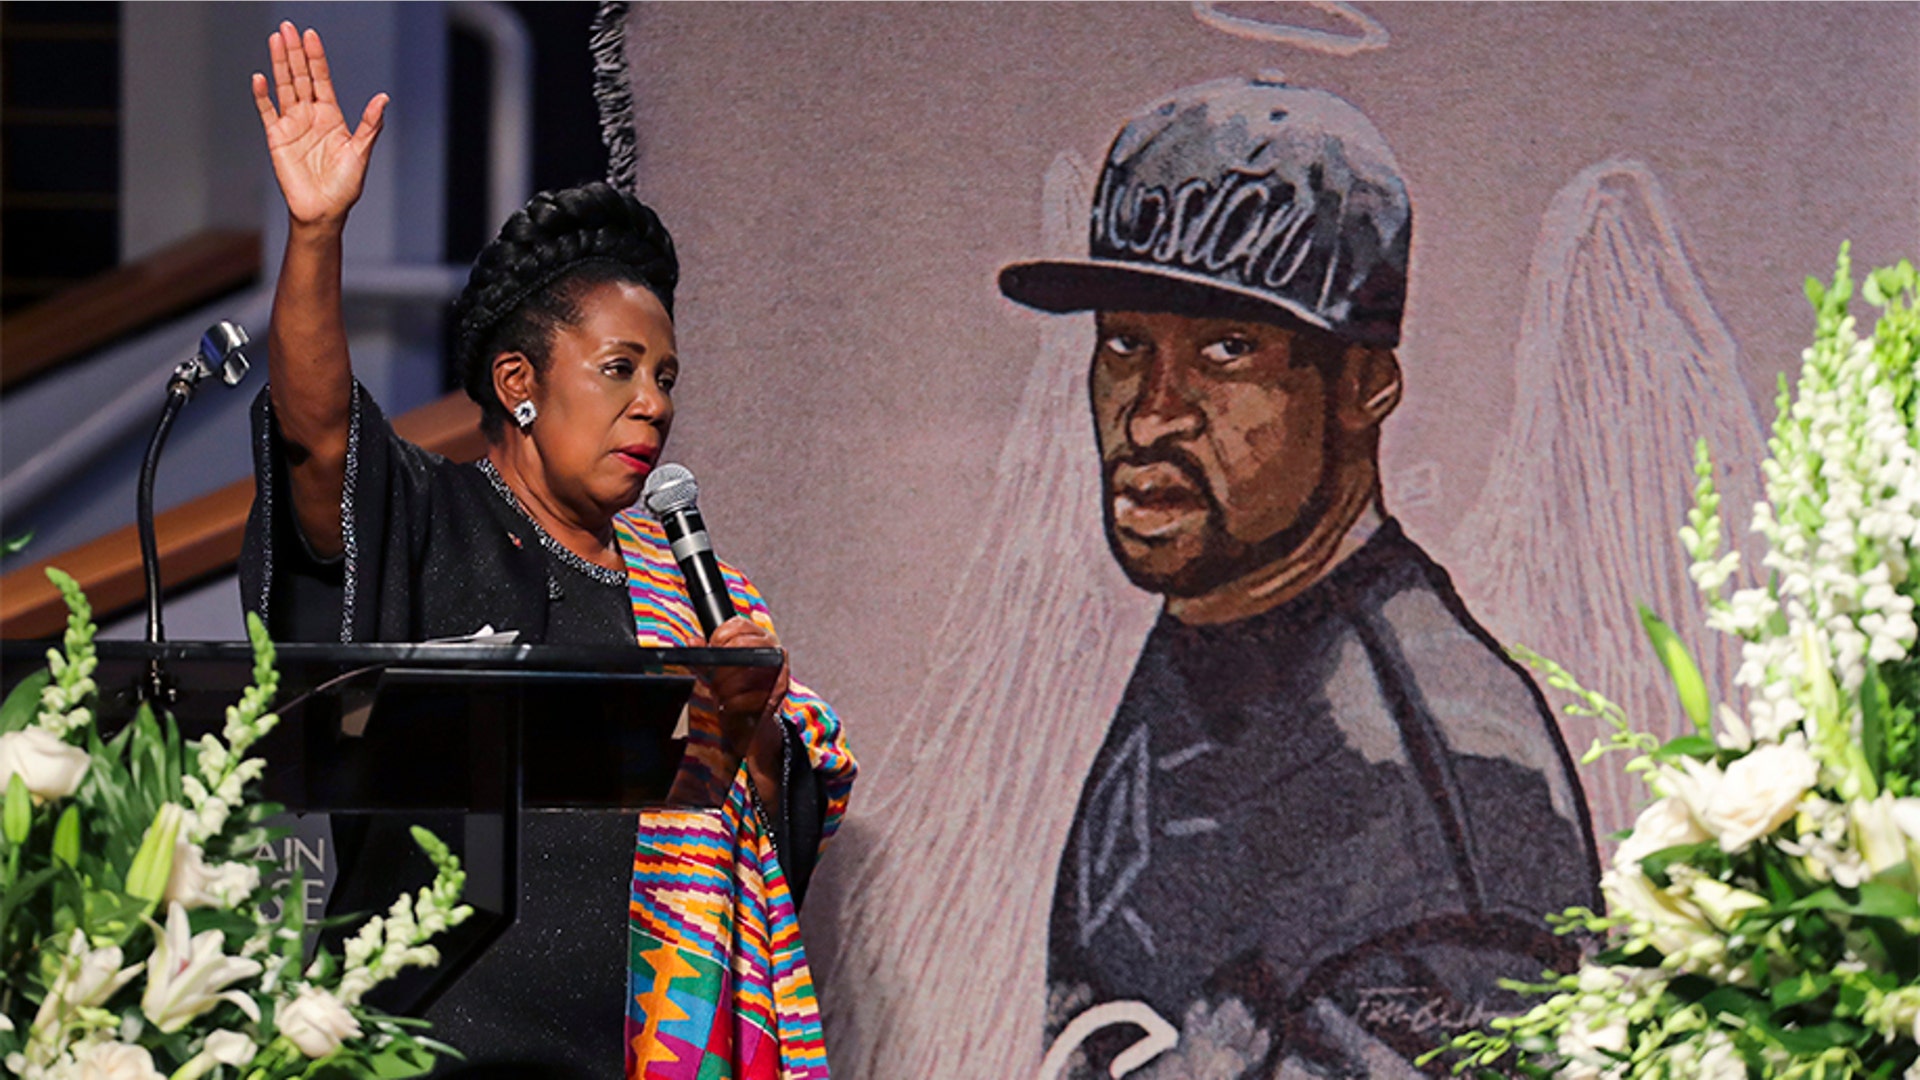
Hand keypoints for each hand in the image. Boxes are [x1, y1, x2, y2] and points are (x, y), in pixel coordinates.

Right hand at [252, 23, 386, 227]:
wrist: (323, 211)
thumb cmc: (345, 185)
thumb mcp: (360, 153)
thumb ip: (370, 125)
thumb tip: (383, 99)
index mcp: (331, 116)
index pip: (321, 79)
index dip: (316, 58)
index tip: (311, 35)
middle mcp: (310, 115)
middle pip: (300, 76)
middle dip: (294, 52)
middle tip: (287, 27)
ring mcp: (292, 124)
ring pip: (283, 87)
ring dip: (278, 64)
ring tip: (275, 40)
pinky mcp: (276, 137)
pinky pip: (267, 111)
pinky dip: (262, 95)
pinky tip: (260, 78)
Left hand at [702, 616, 789, 751]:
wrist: (750, 718)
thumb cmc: (734, 688)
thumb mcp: (715, 668)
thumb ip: (704, 654)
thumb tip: (693, 642)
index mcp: (757, 636)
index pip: (738, 624)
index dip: (720, 636)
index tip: (711, 650)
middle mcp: (771, 647)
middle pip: (744, 644)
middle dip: (723, 662)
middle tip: (713, 675)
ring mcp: (779, 667)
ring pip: (749, 668)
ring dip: (728, 683)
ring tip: (719, 691)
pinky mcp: (781, 688)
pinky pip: (756, 693)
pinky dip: (737, 701)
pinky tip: (729, 703)